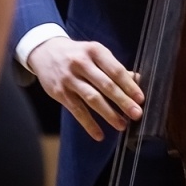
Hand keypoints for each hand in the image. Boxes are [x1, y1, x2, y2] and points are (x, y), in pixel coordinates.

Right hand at [28, 38, 143, 141]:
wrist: (45, 52)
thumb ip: (113, 67)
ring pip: (92, 98)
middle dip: (123, 101)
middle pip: (106, 85)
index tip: (140, 99)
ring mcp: (69, 78)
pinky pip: (77, 111)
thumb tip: (137, 80)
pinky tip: (99, 134)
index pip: (115, 70)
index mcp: (94, 51)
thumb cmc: (77, 54)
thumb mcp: (94, 53)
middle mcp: (81, 63)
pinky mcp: (59, 92)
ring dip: (109, 114)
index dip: (129, 85)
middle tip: (136, 114)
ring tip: (122, 125)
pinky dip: (89, 124)